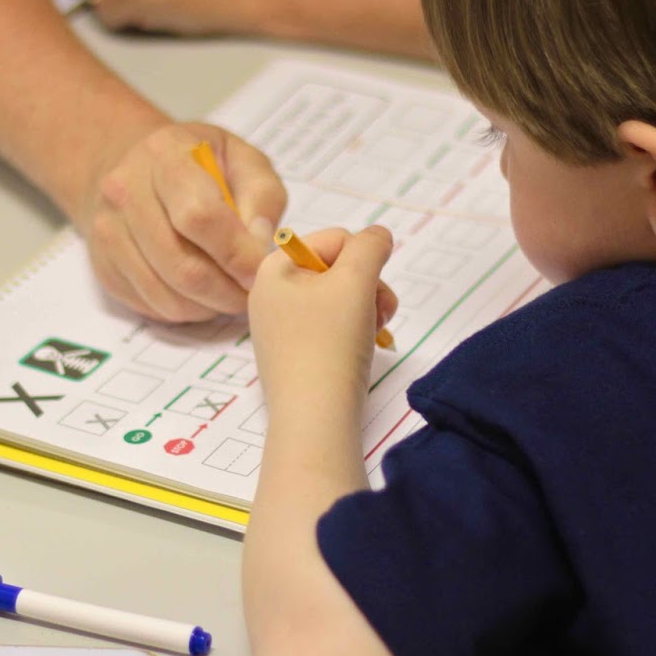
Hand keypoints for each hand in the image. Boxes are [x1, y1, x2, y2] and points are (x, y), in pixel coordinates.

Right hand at [79, 121, 286, 321]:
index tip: (260, 269)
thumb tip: (258, 246)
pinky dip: (187, 310)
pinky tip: (201, 292)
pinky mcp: (104, 266)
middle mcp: (125, 191)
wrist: (135, 169)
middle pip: (182, 267)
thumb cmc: (199, 164)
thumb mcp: (242, 160)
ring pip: (168, 296)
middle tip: (252, 291)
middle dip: (228, 292)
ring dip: (210, 307)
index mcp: (165, 156)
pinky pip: (153, 307)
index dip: (236, 253)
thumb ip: (262, 197)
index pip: (198, 216)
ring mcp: (107, 231)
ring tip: (230, 291)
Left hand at [248, 228, 398, 413]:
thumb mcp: (355, 281)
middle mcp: (270, 293)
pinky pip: (331, 326)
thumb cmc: (330, 343)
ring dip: (367, 308)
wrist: (314, 419)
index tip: (374, 288)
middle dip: (369, 286)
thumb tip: (377, 235)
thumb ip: (370, 246)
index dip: (364, 259)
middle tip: (384, 313)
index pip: (335, 238)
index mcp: (272, 267)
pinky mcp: (294, 353)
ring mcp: (281, 325)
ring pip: (339, 298)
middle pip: (337, 268)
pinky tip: (362, 349)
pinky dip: (354, 332)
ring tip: (377, 333)